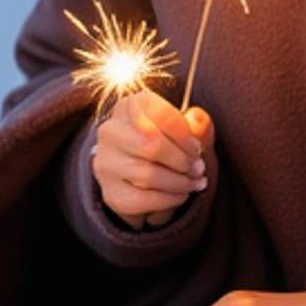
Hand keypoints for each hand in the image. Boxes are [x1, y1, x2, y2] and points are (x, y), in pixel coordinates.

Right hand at [90, 92, 214, 229]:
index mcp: (130, 105)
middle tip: (198, 168)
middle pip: (151, 145)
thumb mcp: (185, 127)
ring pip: (148, 175)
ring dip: (180, 182)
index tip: (197, 148)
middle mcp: (111, 131)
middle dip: (182, 160)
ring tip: (194, 182)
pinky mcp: (111, 192)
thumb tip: (197, 122)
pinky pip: (143, 199)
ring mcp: (107, 163)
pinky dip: (169, 199)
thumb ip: (197, 122)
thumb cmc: (168, 143)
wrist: (141, 173)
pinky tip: (181, 194)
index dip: (184, 135)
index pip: (160, 115)